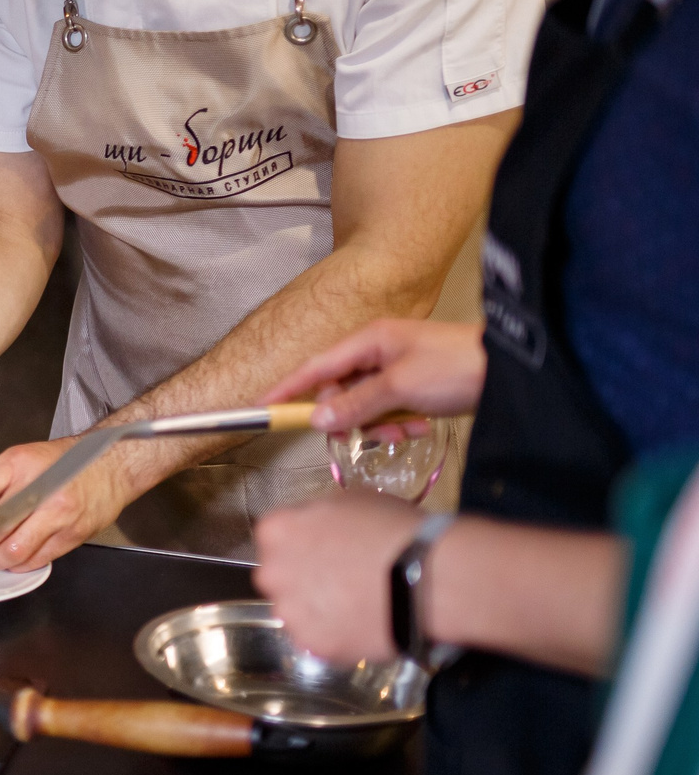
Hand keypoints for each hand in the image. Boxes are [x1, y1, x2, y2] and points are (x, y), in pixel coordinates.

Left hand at [0, 434, 135, 569]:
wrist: (110, 464)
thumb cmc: (60, 462)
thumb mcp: (21, 459)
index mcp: (17, 463)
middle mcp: (38, 487)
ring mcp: (58, 512)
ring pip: (13, 550)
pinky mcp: (74, 533)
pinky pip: (38, 560)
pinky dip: (21, 564)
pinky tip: (18, 557)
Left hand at [253, 491, 425, 661]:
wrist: (427, 576)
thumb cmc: (392, 529)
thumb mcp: (351, 501)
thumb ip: (320, 515)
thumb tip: (320, 528)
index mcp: (277, 531)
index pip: (277, 537)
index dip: (304, 543)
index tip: (328, 548)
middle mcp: (272, 573)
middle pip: (279, 576)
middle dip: (303, 578)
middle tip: (341, 579)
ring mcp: (291, 613)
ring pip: (296, 612)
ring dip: (318, 609)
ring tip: (357, 606)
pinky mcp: (314, 645)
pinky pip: (320, 640)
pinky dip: (337, 635)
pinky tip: (364, 626)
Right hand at [264, 318, 483, 437]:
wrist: (513, 370)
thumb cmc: (456, 366)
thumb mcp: (400, 387)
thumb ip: (355, 404)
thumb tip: (317, 420)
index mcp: (368, 341)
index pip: (314, 367)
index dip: (286, 389)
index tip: (261, 409)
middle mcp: (378, 352)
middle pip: (340, 391)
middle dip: (351, 417)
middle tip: (368, 434)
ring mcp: (397, 369)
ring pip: (365, 405)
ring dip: (380, 423)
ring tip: (407, 429)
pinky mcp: (416, 386)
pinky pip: (390, 409)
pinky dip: (400, 421)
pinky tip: (422, 424)